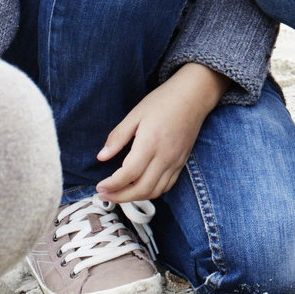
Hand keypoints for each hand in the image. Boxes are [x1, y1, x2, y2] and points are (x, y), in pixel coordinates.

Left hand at [95, 63, 228, 202]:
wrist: (194, 96)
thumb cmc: (163, 101)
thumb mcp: (135, 114)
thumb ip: (118, 137)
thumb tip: (101, 157)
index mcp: (150, 143)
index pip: (129, 173)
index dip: (112, 185)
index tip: (99, 186)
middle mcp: (164, 156)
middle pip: (142, 189)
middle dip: (120, 197)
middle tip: (104, 194)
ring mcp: (175, 161)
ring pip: (155, 191)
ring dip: (135, 198)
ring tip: (119, 194)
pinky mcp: (182, 162)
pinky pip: (167, 186)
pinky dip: (151, 192)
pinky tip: (140, 187)